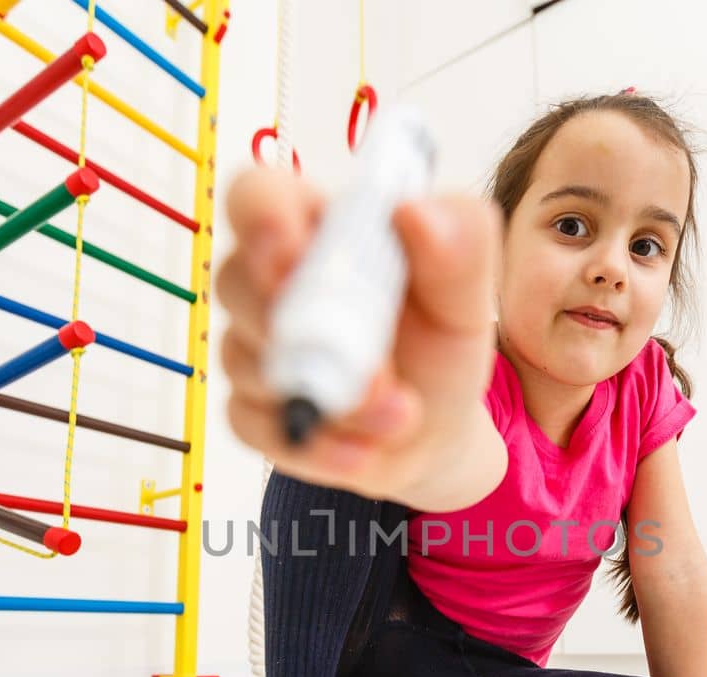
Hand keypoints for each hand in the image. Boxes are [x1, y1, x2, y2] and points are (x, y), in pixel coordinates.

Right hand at [214, 166, 501, 503]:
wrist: (438, 427)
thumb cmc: (441, 339)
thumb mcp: (469, 294)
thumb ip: (459, 244)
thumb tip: (413, 212)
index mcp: (319, 227)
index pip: (258, 196)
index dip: (263, 219)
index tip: (295, 257)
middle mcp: (271, 282)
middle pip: (238, 283)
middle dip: (310, 332)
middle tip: (382, 372)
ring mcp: (253, 347)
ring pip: (254, 363)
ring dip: (336, 398)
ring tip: (402, 412)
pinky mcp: (253, 411)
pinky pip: (257, 427)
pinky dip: (319, 447)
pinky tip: (365, 450)